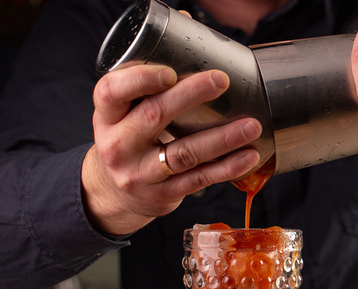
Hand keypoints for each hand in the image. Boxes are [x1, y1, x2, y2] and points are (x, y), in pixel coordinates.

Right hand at [82, 64, 261, 235]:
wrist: (115, 195)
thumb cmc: (128, 139)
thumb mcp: (123, 112)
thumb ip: (149, 78)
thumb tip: (188, 24)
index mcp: (107, 116)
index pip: (112, 92)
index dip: (140, 80)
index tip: (170, 71)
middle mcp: (119, 145)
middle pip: (154, 116)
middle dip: (191, 95)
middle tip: (222, 81)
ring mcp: (140, 173)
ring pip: (185, 153)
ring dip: (222, 138)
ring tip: (251, 125)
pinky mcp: (163, 195)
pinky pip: (199, 179)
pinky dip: (226, 168)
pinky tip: (248, 156)